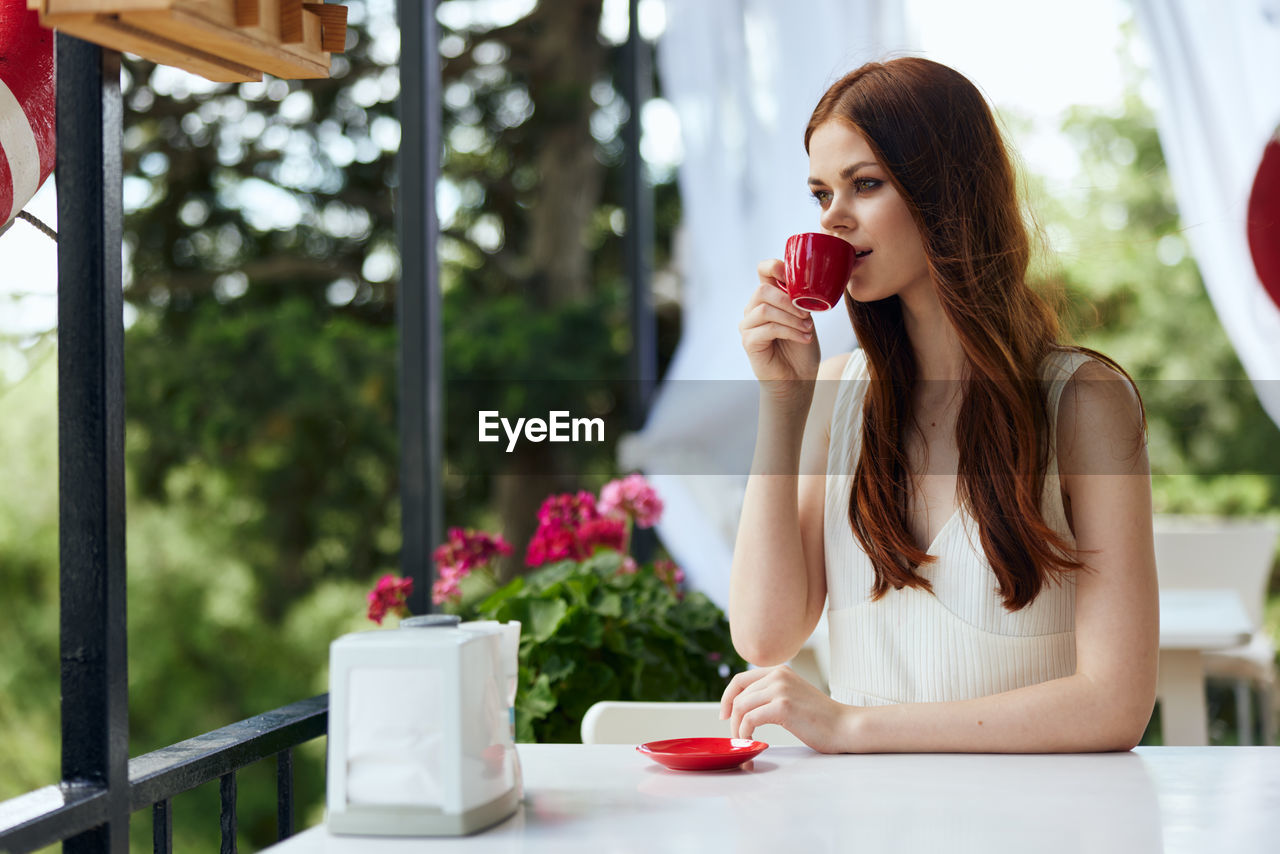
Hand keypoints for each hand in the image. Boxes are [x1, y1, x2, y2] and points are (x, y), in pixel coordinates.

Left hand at [719, 665, 854, 753]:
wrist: (845, 726)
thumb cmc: (821, 718)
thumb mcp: (793, 696)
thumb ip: (772, 694)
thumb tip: (743, 706)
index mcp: (780, 671)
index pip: (740, 680)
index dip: (727, 698)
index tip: (724, 715)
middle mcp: (778, 676)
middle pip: (738, 696)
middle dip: (732, 719)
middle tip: (736, 736)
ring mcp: (780, 690)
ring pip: (741, 707)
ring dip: (737, 728)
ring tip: (744, 741)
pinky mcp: (783, 707)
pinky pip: (750, 719)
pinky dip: (745, 733)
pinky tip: (751, 742)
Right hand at [739, 259, 820, 387]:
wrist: (798, 379)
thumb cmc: (801, 348)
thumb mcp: (805, 317)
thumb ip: (799, 299)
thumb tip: (806, 283)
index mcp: (768, 298)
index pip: (763, 270)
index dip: (776, 267)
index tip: (796, 279)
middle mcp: (753, 309)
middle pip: (762, 290)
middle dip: (788, 300)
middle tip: (807, 314)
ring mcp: (748, 325)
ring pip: (765, 310)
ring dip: (791, 318)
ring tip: (807, 329)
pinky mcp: (749, 342)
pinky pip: (768, 329)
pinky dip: (790, 332)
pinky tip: (804, 338)